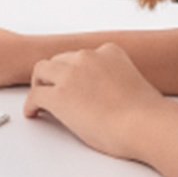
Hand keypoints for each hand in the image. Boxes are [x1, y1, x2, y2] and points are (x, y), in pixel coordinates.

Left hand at [23, 43, 163, 159]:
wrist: (146, 125)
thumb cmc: (147, 114)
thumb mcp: (133, 81)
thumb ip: (115, 78)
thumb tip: (107, 94)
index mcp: (109, 51)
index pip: (81, 56)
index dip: (74, 70)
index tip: (72, 80)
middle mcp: (87, 57)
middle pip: (59, 60)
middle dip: (55, 75)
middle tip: (53, 89)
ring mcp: (71, 75)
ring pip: (42, 71)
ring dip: (40, 84)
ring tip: (40, 98)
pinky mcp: (59, 96)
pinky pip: (35, 95)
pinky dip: (31, 105)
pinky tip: (33, 113)